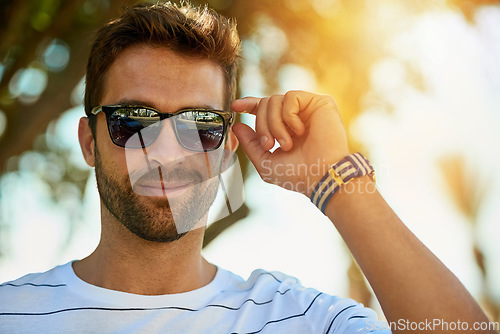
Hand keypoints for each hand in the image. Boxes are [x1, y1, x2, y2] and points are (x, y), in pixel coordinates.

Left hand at [231, 91, 349, 196]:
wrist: (321, 177)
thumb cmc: (297, 175)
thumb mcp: (265, 162)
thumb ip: (250, 144)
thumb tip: (238, 126)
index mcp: (285, 129)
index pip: (264, 109)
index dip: (248, 104)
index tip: (235, 107)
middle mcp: (296, 116)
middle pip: (265, 103)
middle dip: (261, 125)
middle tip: (269, 144)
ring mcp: (308, 109)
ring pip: (274, 99)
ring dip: (274, 124)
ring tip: (286, 144)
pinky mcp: (319, 102)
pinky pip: (290, 97)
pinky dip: (288, 116)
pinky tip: (298, 131)